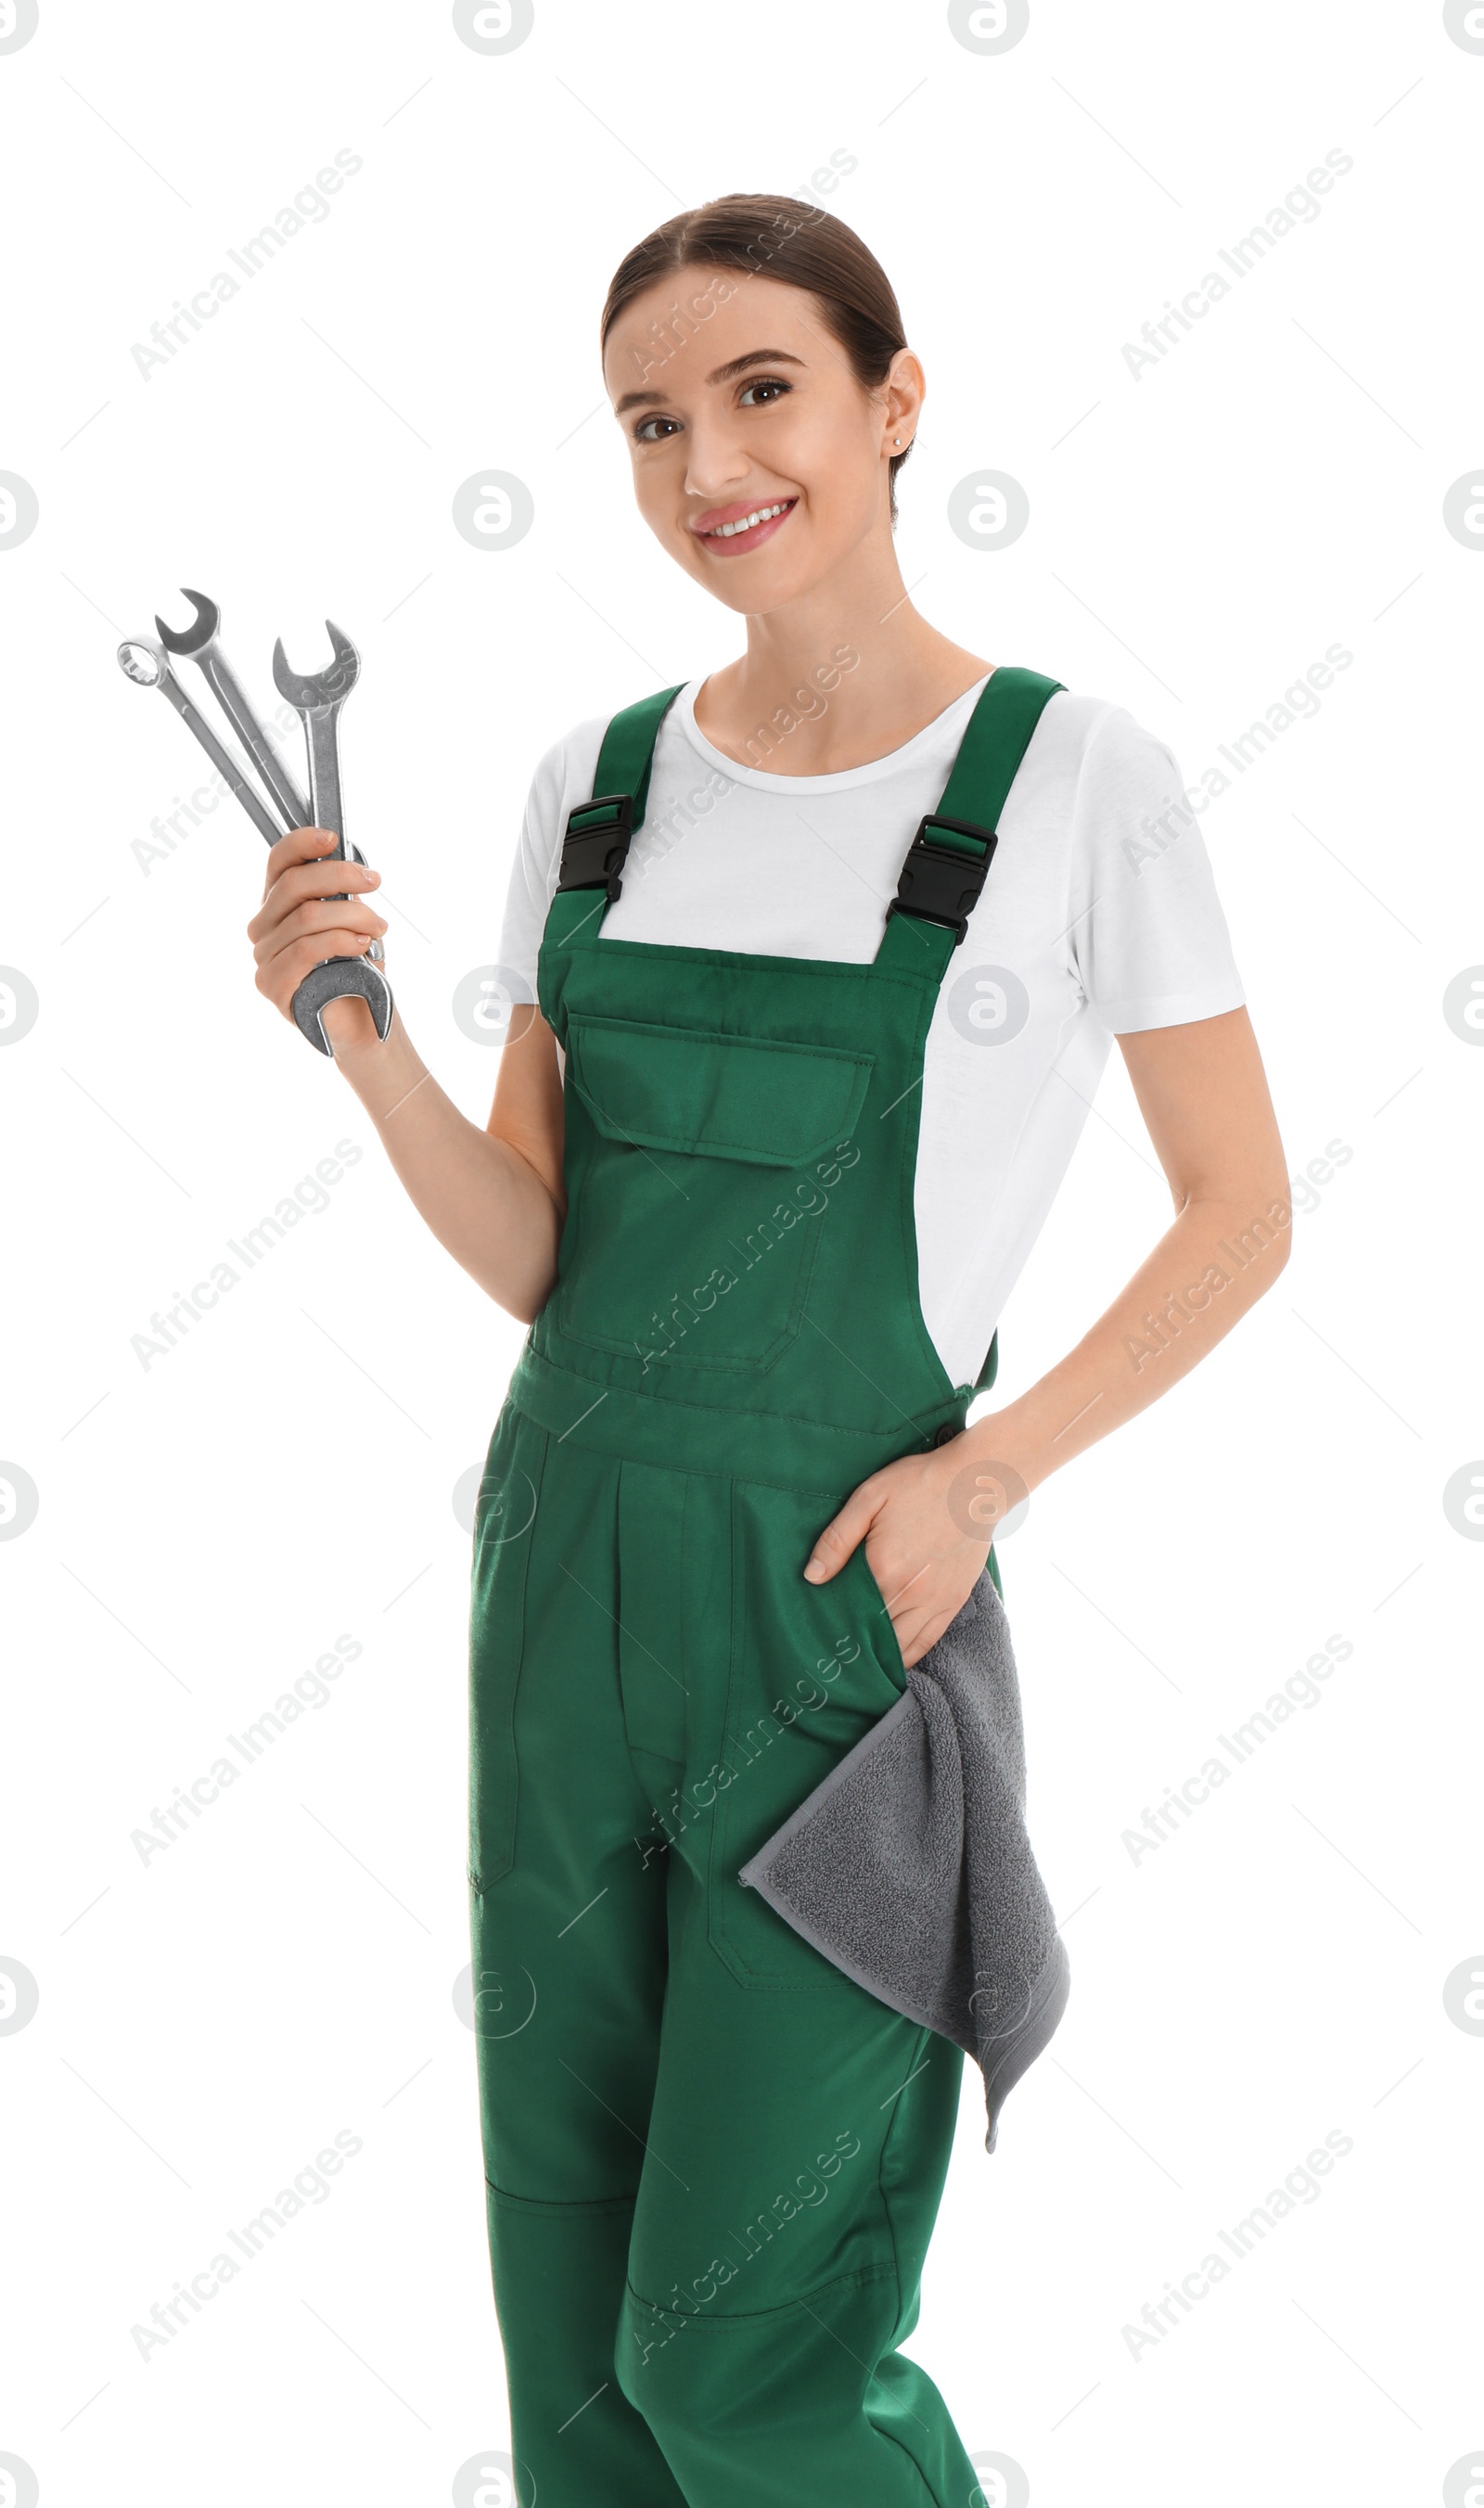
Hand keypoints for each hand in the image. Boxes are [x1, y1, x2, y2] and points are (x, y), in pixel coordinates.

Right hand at [247, 824, 388, 1051]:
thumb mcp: (350, 919)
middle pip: (294, 884)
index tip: (334, 838)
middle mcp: (263, 928)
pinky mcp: (272, 985)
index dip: (302, 842)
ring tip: (378, 927)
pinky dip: (340, 941)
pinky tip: (362, 945)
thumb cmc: (356, 968)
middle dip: (341, 876)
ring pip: (307, 916)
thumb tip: (349, 864)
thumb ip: (339, 892)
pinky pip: (306, 950)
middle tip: (374, 881)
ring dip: (353, 915)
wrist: (364, 1022)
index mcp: (278, 905)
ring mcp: (264, 957)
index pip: (278, 862)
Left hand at [803, 1440, 994, 1667]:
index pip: (849, 1614)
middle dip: (852, 1646)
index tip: (815, 1637)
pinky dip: (908, 1656)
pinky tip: (892, 1660)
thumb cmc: (918, 1484)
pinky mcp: (954, 1602)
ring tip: (857, 1663)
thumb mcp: (869, 1497)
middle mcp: (910, 1594)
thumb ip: (837, 1539)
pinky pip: (928, 1642)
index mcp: (883, 1569)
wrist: (975, 1482)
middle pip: (873, 1636)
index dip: (832, 1629)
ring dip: (878, 1656)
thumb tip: (812, 1577)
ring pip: (900, 1647)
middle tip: (832, 1656)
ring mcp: (935, 1601)